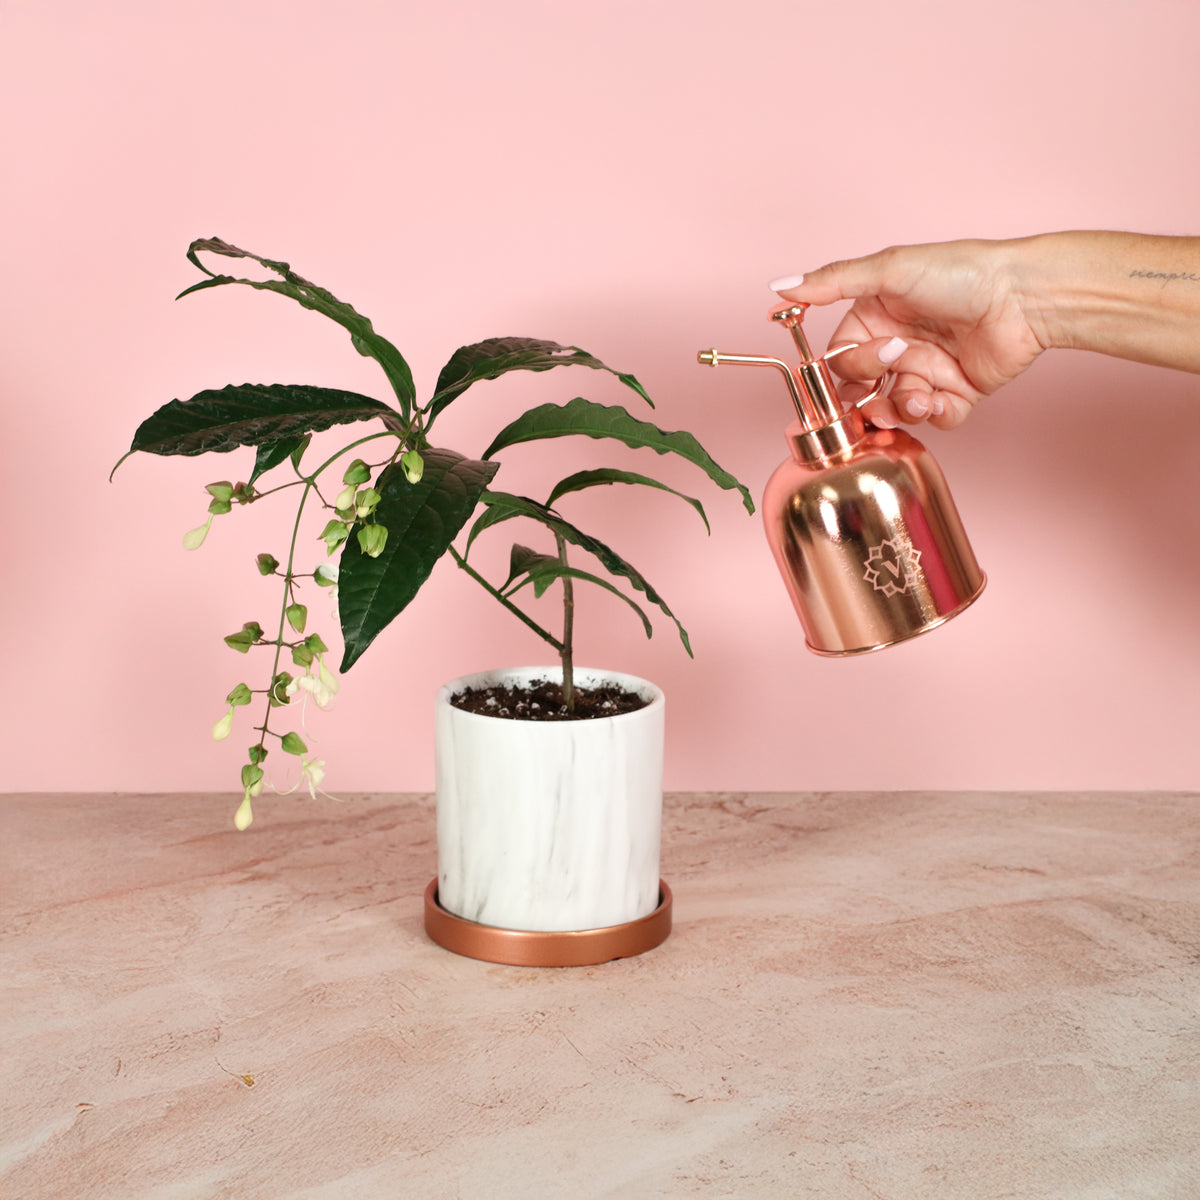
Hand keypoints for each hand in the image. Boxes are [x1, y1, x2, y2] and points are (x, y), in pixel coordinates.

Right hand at [770, 239, 1047, 429]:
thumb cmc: (960, 272)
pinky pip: (933, 421)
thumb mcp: (889, 270)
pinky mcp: (955, 394)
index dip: (848, 369)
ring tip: (924, 392)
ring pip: (893, 411)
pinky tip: (946, 396)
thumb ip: (832, 282)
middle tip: (899, 372)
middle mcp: (896, 349)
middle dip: (873, 393)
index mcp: (874, 320)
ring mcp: (925, 373)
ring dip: (903, 407)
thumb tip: (779, 287)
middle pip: (860, 393)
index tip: (874, 358)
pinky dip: (936, 414)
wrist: (1022, 295)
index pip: (839, 361)